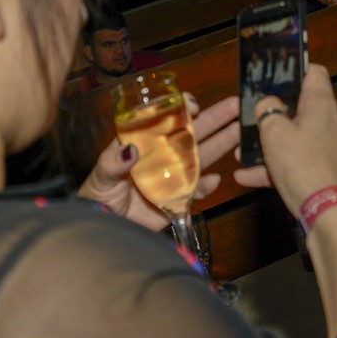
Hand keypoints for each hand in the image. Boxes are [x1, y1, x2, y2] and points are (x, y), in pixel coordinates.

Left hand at [79, 93, 238, 230]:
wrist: (104, 232)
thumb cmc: (97, 199)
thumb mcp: (100, 177)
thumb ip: (111, 163)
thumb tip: (130, 150)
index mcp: (143, 143)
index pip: (165, 119)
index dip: (181, 108)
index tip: (192, 105)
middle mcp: (162, 156)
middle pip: (191, 133)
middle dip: (214, 118)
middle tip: (235, 105)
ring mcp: (173, 176)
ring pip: (201, 156)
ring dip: (221, 143)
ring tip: (240, 131)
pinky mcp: (179, 199)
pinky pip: (198, 191)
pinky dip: (207, 186)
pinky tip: (215, 180)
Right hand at [234, 65, 336, 215]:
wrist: (325, 211)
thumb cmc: (301, 164)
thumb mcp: (274, 131)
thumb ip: (267, 110)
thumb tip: (267, 103)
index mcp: (323, 104)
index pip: (314, 73)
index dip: (294, 69)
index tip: (274, 74)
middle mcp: (331, 121)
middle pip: (302, 107)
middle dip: (274, 113)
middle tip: (251, 117)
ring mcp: (330, 147)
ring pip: (296, 137)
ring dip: (270, 143)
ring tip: (243, 151)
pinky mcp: (325, 169)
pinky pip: (297, 161)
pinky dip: (275, 166)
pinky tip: (246, 176)